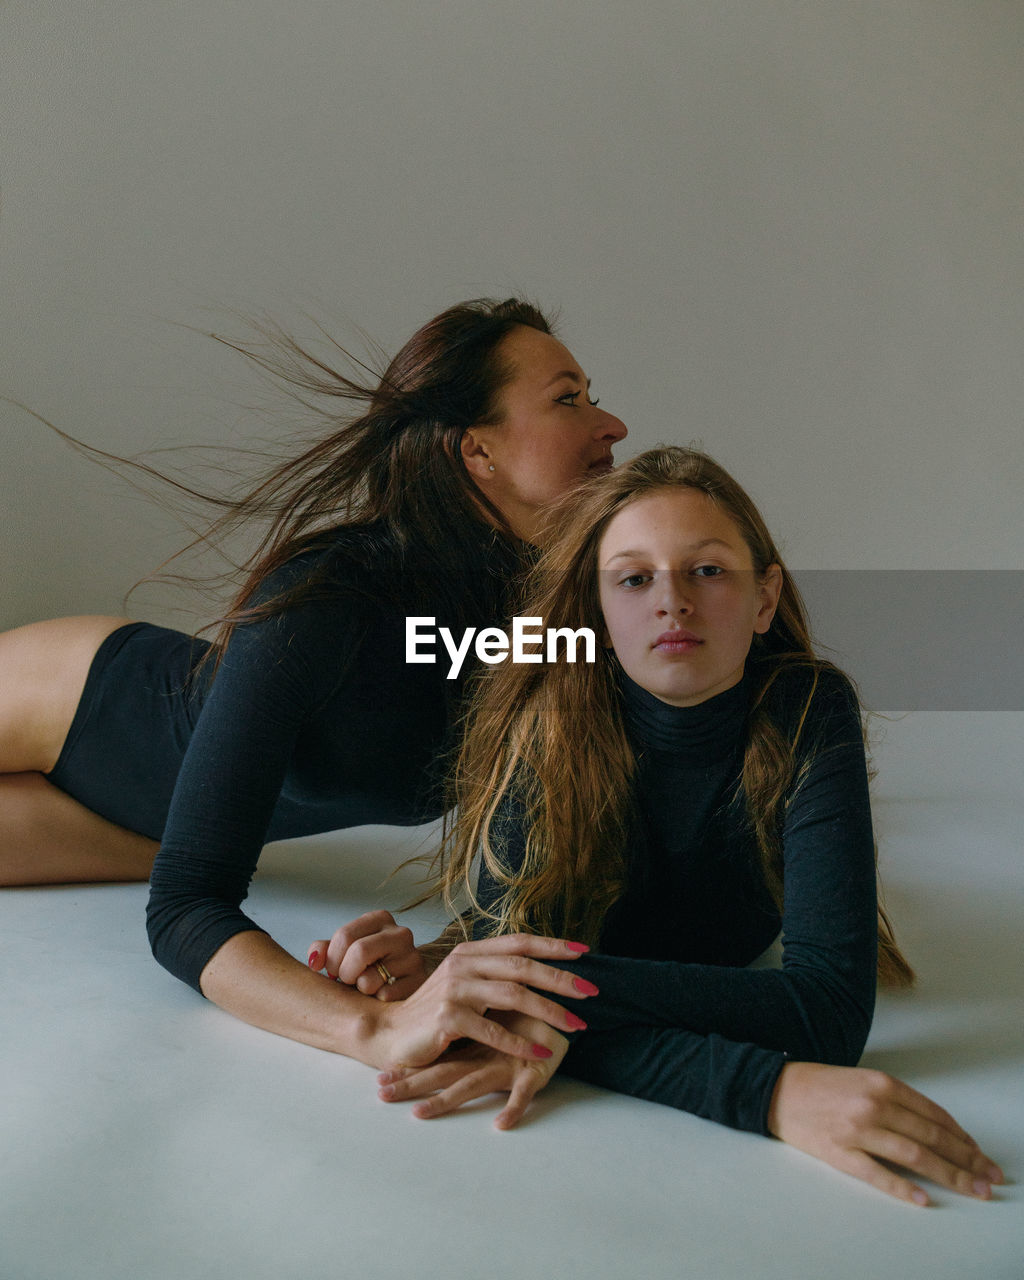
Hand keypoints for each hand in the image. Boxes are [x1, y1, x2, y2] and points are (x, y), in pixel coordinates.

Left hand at [307, 910, 425, 1000]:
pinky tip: (381, 996)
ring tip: (366, 987)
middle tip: (347, 981)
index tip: (333, 969)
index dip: (332, 959)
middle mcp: (401, 933)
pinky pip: (384, 997)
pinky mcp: (419, 982)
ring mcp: (413, 957)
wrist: (402, 981)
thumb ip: (324, 951)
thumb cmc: (367, 964)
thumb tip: (314, 961)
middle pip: (359, 952)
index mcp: (380, 918)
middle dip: (344, 974)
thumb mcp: (345, 951)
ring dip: (360, 990)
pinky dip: (375, 1001)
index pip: (345, 935)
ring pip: (370, 980)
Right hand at [372, 934, 593, 1070]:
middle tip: (591, 992)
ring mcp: (455, 989)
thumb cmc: (437, 1012)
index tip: (585, 952)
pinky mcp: (449, 1018)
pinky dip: (520, 1043)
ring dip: (549, 1012)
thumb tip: (540, 970)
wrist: (393, 1033)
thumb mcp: (466, 984)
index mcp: (470, 952)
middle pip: (522, 966)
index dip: (553, 946)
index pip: (519, 941)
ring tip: (576, 1026)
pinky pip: (494, 1031)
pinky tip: (541, 1050)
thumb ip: (495, 974)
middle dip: (561, 979)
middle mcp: (463, 964)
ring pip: (513, 996)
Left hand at [377, 1012, 570, 1128]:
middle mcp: (485, 1055)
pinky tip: (501, 1123)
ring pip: (472, 1083)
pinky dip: (513, 1108)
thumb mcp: (501, 1032)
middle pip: (443, 1072)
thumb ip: (480, 1038)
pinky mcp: (533, 1070)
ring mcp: (507, 1063)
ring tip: (420, 1114)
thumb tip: (449, 1042)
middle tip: (381, 1093)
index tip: (378, 1081)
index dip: (411, 1070)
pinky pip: (523, 1093)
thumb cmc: (533, 1024)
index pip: (436, 1060)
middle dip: (413, 1083)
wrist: (568, 1014)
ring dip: (446, 1100)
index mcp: (476, 1047)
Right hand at [767, 1062, 1004, 1205]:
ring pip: (913, 1156)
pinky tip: (922, 1199)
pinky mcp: (839, 1152)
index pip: (934, 1115)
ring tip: (971, 1190)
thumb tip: (935, 1133)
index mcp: (882, 1084)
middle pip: (931, 1137)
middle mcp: (873, 1105)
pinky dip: (901, 1188)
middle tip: (989, 1179)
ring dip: (948, 1175)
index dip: (962, 1138)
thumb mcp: (863, 1082)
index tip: (980, 1156)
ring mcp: (856, 1130)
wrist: (776, 1089)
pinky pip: (877, 1174)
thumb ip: (897, 1103)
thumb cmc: (821, 1086)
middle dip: (966, 1161)